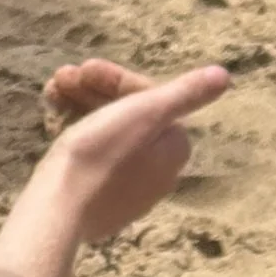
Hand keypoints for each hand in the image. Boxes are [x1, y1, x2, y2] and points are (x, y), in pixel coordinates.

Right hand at [35, 60, 230, 245]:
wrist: (57, 210)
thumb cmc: (101, 155)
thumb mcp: (146, 113)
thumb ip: (186, 93)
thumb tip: (224, 76)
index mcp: (173, 149)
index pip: (148, 100)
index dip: (115, 80)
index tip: (85, 67)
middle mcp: (156, 173)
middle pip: (127, 117)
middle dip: (93, 91)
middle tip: (60, 78)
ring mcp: (125, 192)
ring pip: (105, 135)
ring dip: (79, 107)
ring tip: (51, 93)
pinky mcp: (97, 204)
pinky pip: (91, 158)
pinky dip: (75, 134)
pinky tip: (55, 120)